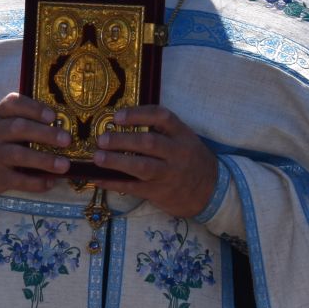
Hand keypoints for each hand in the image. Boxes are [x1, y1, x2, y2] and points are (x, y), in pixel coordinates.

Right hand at [0, 93, 73, 195]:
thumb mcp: (1, 121)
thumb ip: (24, 117)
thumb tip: (62, 122)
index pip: (13, 104)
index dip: (33, 109)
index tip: (52, 115)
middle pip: (18, 129)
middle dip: (44, 134)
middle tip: (66, 139)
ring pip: (19, 155)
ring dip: (44, 160)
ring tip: (64, 165)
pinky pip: (19, 180)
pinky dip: (36, 182)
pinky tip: (51, 181)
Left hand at [91, 106, 218, 218]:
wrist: (211, 191)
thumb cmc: (189, 159)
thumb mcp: (184, 139)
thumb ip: (161, 130)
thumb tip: (119, 122)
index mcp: (182, 134)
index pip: (162, 117)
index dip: (138, 115)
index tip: (117, 116)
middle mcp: (177, 153)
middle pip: (149, 143)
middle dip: (123, 140)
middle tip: (102, 139)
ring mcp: (169, 174)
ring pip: (142, 167)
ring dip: (117, 162)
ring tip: (97, 157)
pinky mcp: (160, 192)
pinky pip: (135, 188)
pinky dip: (114, 183)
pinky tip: (98, 179)